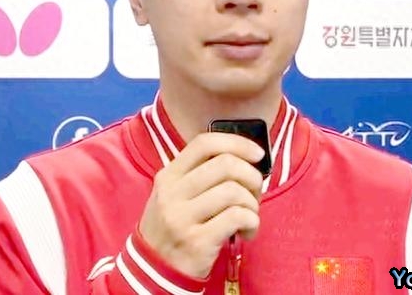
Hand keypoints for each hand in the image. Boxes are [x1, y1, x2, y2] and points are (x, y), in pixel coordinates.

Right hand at [138, 132, 265, 278]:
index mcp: (168, 175)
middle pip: (225, 164)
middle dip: (251, 175)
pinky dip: (252, 221)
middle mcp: (172, 193)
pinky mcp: (197, 242)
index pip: (204, 143)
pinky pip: (237, 217)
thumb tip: (245, 159)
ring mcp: (182, 218)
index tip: (257, 153)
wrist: (154, 270)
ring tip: (249, 214)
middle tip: (255, 191)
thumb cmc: (174, 226)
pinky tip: (247, 231)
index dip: (237, 143)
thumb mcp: (174, 194)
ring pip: (234, 191)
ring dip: (252, 203)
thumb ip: (200, 174)